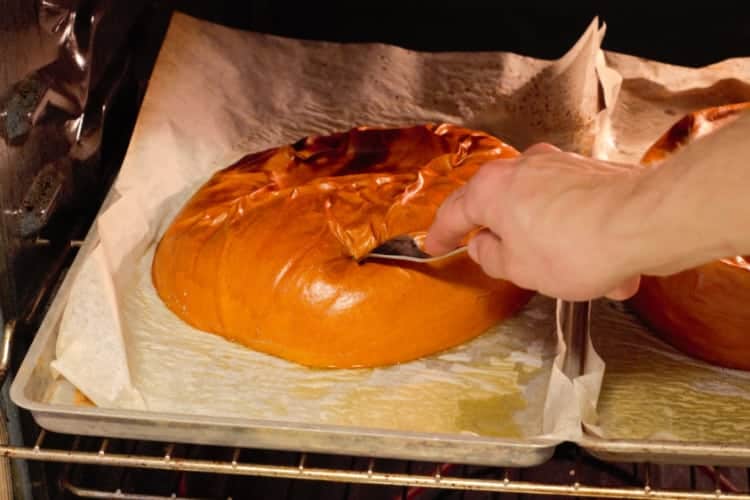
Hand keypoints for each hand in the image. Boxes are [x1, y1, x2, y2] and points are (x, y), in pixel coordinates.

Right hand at [424, 144, 645, 300]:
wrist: (643, 221)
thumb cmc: (576, 245)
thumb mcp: (518, 269)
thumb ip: (491, 258)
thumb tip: (485, 248)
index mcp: (491, 189)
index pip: (454, 213)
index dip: (440, 234)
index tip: (434, 244)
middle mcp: (522, 169)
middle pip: (498, 206)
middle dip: (502, 238)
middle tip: (492, 255)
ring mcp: (558, 167)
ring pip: (539, 211)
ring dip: (549, 244)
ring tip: (572, 278)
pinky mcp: (590, 173)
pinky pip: (572, 211)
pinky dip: (578, 237)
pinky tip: (602, 268)